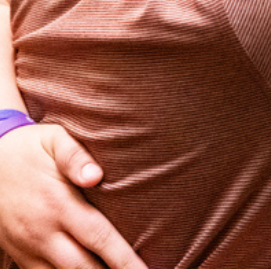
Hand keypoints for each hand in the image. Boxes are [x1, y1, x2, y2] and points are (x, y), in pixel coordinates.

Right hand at [0, 123, 147, 268]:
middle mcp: (44, 232)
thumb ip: (75, 155)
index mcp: (58, 203)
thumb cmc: (29, 148)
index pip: (99, 237)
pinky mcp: (21, 255)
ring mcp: (30, 248)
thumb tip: (96, 175)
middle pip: (83, 268)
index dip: (123, 259)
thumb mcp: (53, 139)